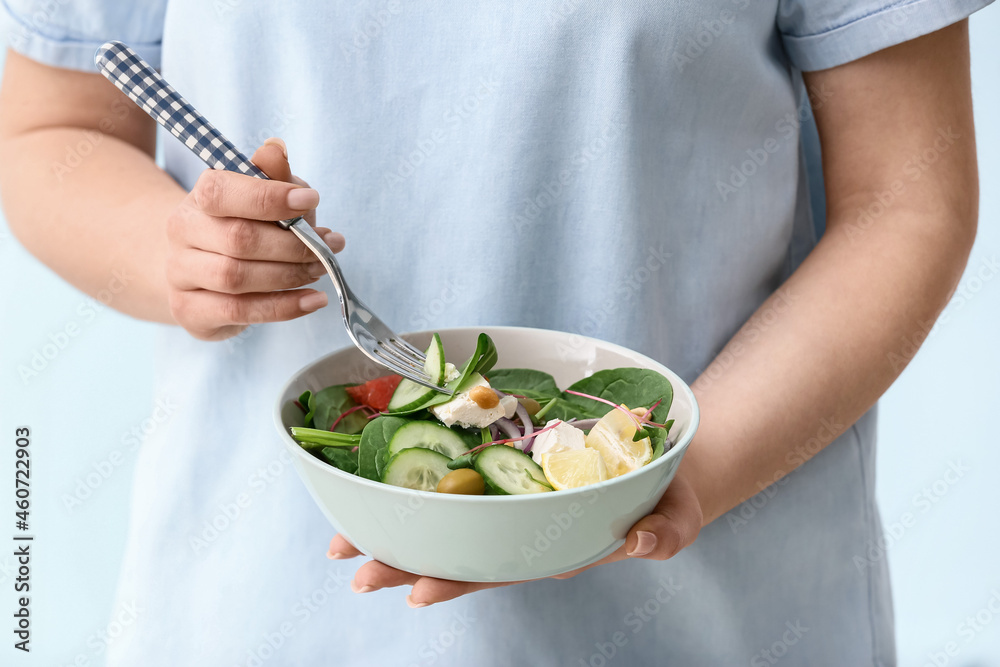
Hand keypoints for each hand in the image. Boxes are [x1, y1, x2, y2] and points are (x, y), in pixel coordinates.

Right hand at [165, 138, 344, 340]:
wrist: (202, 271)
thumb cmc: (244, 226)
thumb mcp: (263, 197)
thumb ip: (272, 176)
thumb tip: (276, 149)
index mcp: (199, 196)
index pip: (222, 192)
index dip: (270, 197)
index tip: (311, 200)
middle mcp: (182, 232)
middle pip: (238, 239)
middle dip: (293, 246)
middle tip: (326, 248)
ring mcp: (180, 274)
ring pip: (236, 278)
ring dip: (289, 276)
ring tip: (319, 271)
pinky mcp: (189, 311)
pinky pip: (239, 312)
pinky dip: (283, 308)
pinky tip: (312, 300)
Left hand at [327, 467, 702, 607]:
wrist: (660, 466)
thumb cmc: (665, 499)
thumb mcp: (675, 518)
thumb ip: (664, 534)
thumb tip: (643, 541)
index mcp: (551, 547)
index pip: (497, 570)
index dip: (456, 581)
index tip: (417, 592)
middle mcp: (519, 527)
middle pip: (454, 549)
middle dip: (404, 560)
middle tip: (354, 567)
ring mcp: (509, 496)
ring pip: (445, 517)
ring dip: (396, 526)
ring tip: (344, 538)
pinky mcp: (506, 463)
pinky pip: (459, 473)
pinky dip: (420, 477)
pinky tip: (382, 481)